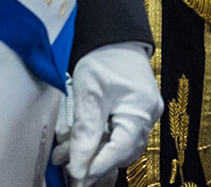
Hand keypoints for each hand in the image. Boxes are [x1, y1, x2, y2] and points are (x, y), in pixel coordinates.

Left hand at [61, 43, 160, 185]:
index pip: (121, 149)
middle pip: (120, 152)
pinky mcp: (131, 113)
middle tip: (68, 172)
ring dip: (90, 153)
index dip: (98, 166)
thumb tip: (78, 167)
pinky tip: (73, 143)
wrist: (113, 37)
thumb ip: (85, 131)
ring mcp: (141, 115)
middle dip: (92, 163)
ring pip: (115, 145)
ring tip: (63, 156)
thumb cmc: (104, 58)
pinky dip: (95, 140)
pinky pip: (114, 134)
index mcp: (141, 110)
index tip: (77, 178)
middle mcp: (147, 117)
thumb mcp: (89, 93)